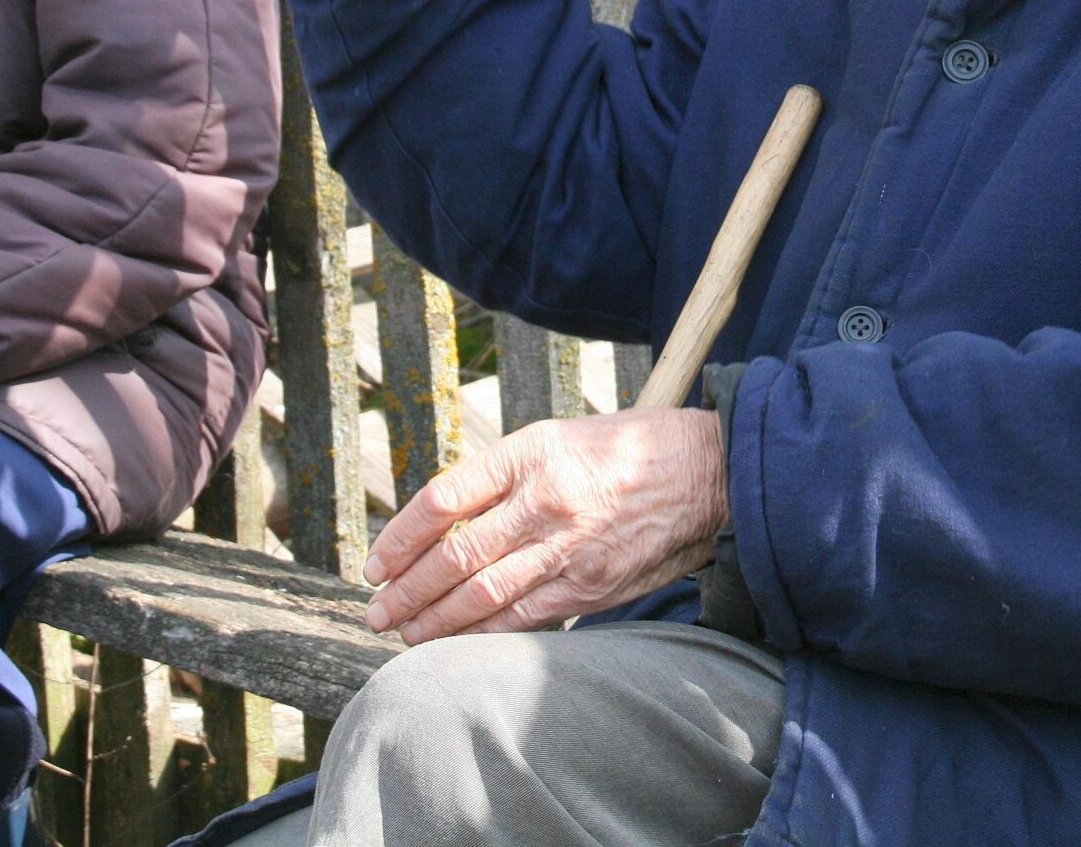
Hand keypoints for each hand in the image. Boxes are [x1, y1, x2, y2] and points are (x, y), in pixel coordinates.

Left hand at [362, 408, 728, 643]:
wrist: (706, 474)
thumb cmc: (625, 450)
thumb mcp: (557, 438)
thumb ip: (502, 477)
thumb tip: (442, 521)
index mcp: (530, 453)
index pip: (442, 499)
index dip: (400, 537)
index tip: (375, 563)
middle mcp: (545, 500)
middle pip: (455, 556)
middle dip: (407, 590)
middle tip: (375, 611)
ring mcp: (569, 548)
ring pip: (484, 594)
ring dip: (436, 620)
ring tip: (404, 633)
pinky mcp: (591, 586)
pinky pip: (524, 617)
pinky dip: (483, 632)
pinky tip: (456, 641)